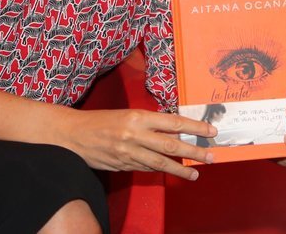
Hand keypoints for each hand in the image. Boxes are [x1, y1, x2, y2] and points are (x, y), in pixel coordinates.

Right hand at [59, 108, 215, 180]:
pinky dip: (161, 170)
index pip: (173, 123)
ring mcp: (129, 153)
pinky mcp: (123, 166)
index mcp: (138, 117)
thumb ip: (150, 122)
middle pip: (172, 146)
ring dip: (181, 169)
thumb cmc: (102, 120)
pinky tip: (172, 172)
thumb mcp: (128, 114)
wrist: (74, 135)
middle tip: (211, 156)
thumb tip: (174, 130)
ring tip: (196, 172)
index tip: (210, 131)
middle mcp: (135, 135)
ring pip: (161, 163)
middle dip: (194, 152)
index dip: (194, 128)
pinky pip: (146, 169)